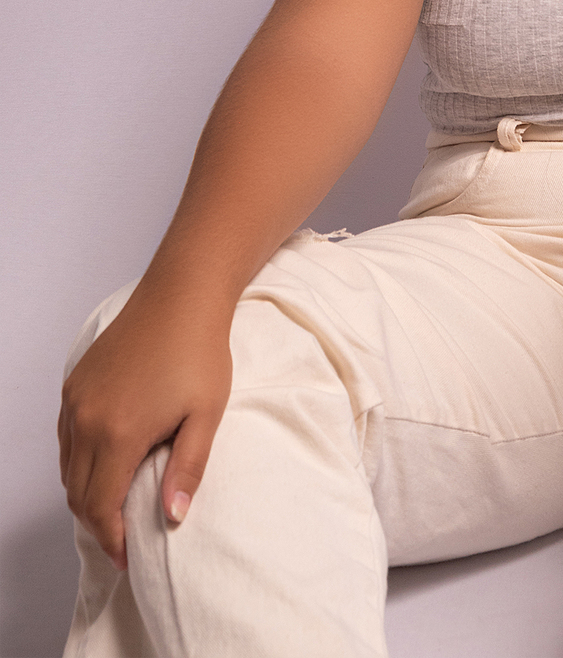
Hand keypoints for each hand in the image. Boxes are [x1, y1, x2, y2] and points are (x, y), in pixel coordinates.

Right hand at [58, 284, 232, 570]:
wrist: (181, 295)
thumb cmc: (201, 352)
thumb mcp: (206, 414)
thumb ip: (187, 469)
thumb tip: (172, 518)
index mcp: (119, 434)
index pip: (101, 507)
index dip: (112, 539)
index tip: (129, 557)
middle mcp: (87, 420)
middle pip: (78, 493)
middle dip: (98, 523)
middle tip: (124, 537)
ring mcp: (76, 400)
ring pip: (67, 468)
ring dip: (86, 493)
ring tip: (115, 506)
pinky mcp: (74, 384)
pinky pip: (65, 438)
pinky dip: (78, 462)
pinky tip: (104, 464)